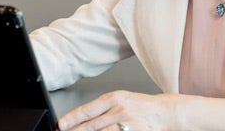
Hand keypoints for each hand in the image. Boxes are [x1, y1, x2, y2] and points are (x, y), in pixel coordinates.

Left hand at [57, 90, 175, 130]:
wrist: (164, 112)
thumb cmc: (140, 106)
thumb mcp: (121, 100)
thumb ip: (102, 108)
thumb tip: (82, 119)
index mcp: (114, 98)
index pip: (87, 110)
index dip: (71, 119)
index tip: (61, 125)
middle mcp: (119, 110)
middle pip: (91, 126)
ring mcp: (127, 125)